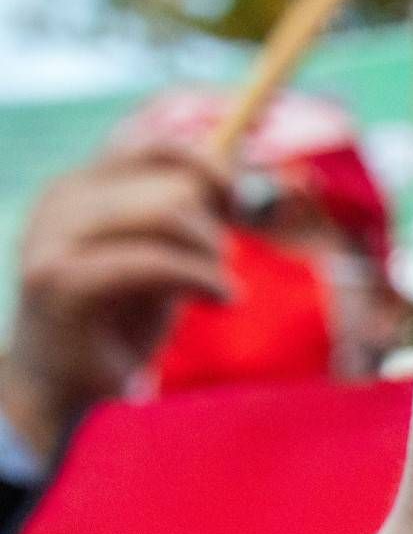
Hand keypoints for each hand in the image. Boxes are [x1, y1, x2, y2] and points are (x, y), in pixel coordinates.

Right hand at [2, 140, 231, 457]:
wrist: (59, 384)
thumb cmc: (118, 316)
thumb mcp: (158, 252)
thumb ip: (182, 211)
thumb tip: (234, 170)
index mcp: (80, 186)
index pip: (156, 149)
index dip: (210, 168)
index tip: (238, 204)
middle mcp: (61, 201)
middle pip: (172, 186)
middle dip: (213, 227)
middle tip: (223, 264)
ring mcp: (54, 238)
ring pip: (167, 214)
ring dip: (210, 254)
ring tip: (218, 287)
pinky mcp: (61, 280)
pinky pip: (156, 260)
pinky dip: (203, 278)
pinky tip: (222, 300)